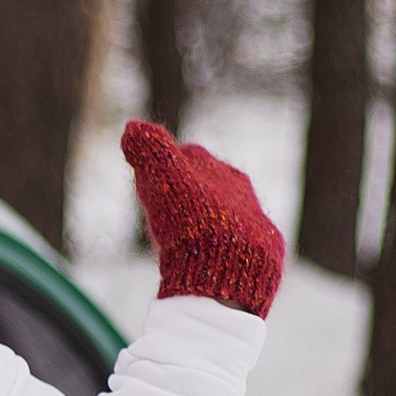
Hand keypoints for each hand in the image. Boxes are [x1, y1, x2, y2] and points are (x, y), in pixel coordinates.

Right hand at [120, 121, 284, 318]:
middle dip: (188, 195)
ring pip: (225, 216)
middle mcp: (242, 191)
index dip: (165, 167)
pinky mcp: (264, 253)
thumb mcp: (164, 179)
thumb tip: (132, 127)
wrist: (230, 268)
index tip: (148, 179)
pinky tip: (210, 261)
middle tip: (164, 212)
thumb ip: (149, 152)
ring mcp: (255, 222)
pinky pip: (240, 247)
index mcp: (218, 169)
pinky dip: (223, 250)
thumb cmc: (191, 221)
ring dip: (206, 223)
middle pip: (209, 188)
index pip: (188, 159)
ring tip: (185, 239)